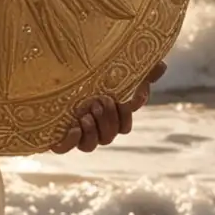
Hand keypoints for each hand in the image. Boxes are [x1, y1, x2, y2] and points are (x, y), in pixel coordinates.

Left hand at [49, 61, 166, 154]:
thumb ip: (140, 70)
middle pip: (110, 137)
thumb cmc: (89, 75)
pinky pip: (66, 148)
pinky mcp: (57, 134)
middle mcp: (94, 127)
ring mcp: (75, 132)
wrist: (51, 75)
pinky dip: (71, 141)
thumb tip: (163, 66)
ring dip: (93, 132)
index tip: (123, 100)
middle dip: (108, 120)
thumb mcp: (115, 69)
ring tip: (86, 113)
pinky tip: (74, 127)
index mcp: (108, 116)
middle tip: (101, 101)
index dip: (125, 118)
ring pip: (91, 146)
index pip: (125, 127)